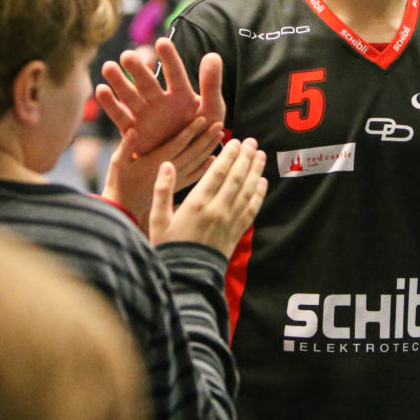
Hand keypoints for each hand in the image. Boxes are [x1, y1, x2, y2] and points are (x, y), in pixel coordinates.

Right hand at [96, 37, 225, 154]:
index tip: (162, 42)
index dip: (170, 58)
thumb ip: (211, 85)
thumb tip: (212, 55)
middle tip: (127, 55)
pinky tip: (101, 90)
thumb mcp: (213, 109)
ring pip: (130, 96)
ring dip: (119, 82)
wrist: (191, 161)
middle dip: (137, 69)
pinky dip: (111, 105)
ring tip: (108, 67)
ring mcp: (145, 115)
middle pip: (147, 83)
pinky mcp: (134, 131)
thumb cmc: (204, 132)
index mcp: (181, 94)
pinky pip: (121, 117)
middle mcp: (160, 100)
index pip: (175, 73)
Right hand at [100, 117, 222, 234]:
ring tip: (220, 136)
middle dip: (207, 137)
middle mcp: (170, 175)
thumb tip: (133, 130)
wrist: (123, 215)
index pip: (178, 145)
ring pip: (198, 164)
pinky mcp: (178, 191)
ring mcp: (176, 183)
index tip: (203, 118)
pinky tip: (213, 159)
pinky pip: (195, 178)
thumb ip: (125, 148)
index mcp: (156, 165)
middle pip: (193, 153)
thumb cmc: (118, 187)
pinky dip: (205, 168)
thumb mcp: (117, 166)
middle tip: (219, 124)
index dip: (191, 131)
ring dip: (210, 149)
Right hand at [149, 138, 266, 255]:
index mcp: (197, 203)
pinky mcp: (236, 232)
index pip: (218, 173)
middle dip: (245, 158)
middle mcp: (217, 209)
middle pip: (236, 178)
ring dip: (255, 171)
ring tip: (261, 156)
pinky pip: (251, 210)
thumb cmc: (168, 247)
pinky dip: (258, 195)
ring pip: (247, 191)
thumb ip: (162, 190)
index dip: (229, 155)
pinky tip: (262, 183)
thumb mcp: (156, 219)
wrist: (185, 277)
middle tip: (252, 142)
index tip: (236, 141)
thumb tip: (166, 164)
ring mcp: (229, 221)